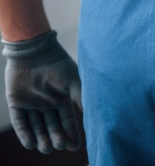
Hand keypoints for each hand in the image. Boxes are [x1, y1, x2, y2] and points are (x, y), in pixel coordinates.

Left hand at [3, 30, 81, 152]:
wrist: (35, 50)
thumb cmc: (58, 64)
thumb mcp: (74, 82)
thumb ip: (81, 98)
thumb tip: (95, 116)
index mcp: (62, 100)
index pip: (67, 121)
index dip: (71, 134)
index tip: (75, 147)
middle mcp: (47, 104)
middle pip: (51, 127)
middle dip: (56, 138)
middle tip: (60, 145)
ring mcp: (31, 104)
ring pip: (36, 127)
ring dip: (41, 139)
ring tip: (47, 148)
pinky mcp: (16, 103)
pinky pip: (20, 122)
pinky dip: (25, 133)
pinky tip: (31, 144)